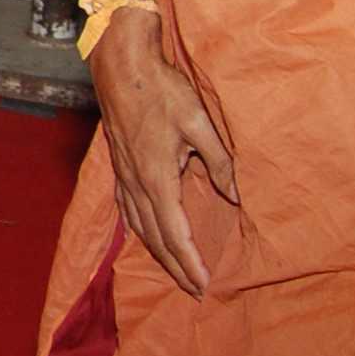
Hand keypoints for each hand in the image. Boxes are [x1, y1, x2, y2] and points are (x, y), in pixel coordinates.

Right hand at [90, 6, 239, 297]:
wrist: (121, 64)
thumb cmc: (162, 88)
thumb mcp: (199, 121)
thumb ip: (219, 161)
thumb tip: (235, 195)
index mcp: (156, 177)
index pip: (175, 232)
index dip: (190, 262)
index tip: (205, 285)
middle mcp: (136, 183)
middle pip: (155, 238)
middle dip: (176, 268)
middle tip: (196, 291)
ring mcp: (123, 176)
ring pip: (140, 228)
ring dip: (159, 255)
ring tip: (177, 273)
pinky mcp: (119, 167)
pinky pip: (129, 212)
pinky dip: (142, 233)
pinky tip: (148, 236)